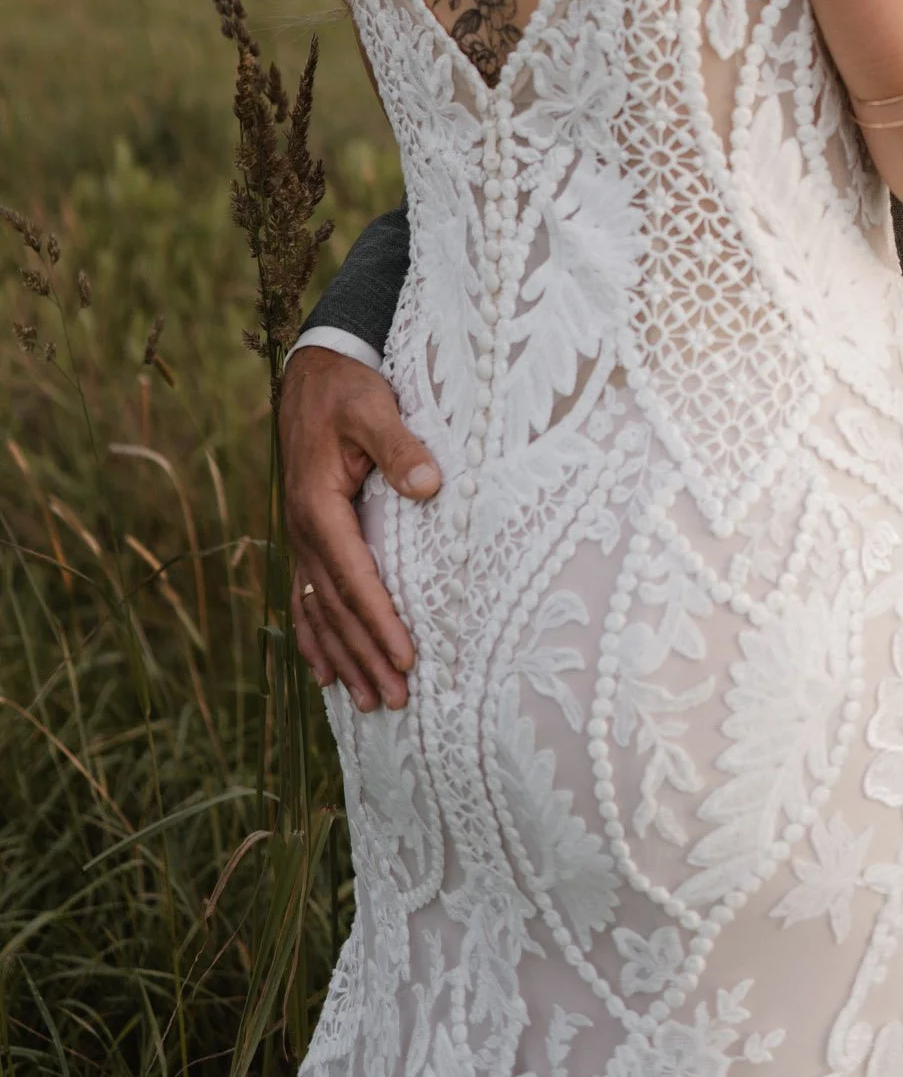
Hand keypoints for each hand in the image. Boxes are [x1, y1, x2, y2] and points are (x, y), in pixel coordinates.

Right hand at [278, 347, 439, 712]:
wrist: (313, 372)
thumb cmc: (349, 390)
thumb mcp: (374, 408)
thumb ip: (400, 446)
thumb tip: (428, 486)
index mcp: (319, 507)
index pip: (356, 579)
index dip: (381, 622)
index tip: (406, 658)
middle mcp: (304, 531)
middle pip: (337, 609)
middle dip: (366, 657)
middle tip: (397, 701)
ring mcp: (300, 537)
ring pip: (320, 612)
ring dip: (343, 659)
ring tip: (369, 703)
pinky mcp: (306, 535)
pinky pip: (305, 599)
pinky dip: (315, 638)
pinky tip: (323, 673)